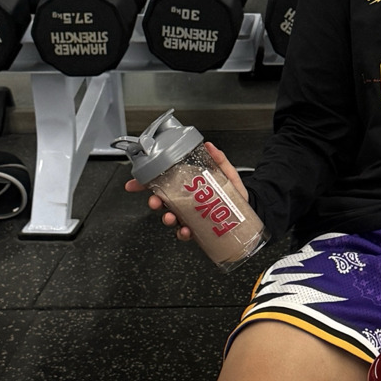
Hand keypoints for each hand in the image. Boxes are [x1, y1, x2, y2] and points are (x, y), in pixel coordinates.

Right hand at [125, 142, 249, 244]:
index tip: (132, 185)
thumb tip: (210, 146)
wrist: (248, 210)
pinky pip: (185, 233)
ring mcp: (189, 215)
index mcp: (186, 185)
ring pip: (171, 217)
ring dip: (167, 218)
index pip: (161, 183)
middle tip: (154, 202)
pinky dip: (183, 233)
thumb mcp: (227, 173)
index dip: (144, 183)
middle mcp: (184, 201)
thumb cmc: (234, 192)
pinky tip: (187, 231)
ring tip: (171, 218)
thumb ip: (218, 160)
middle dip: (154, 202)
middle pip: (162, 201)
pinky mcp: (197, 229)